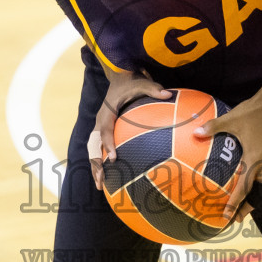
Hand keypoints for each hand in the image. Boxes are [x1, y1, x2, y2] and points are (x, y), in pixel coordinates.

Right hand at [90, 69, 169, 190]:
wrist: (120, 76)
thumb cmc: (131, 81)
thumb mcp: (143, 82)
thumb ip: (154, 89)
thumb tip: (168, 94)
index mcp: (107, 112)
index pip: (105, 131)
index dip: (108, 145)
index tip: (114, 159)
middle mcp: (100, 121)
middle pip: (94, 146)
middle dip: (96, 164)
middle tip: (101, 181)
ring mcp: (100, 127)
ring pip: (93, 150)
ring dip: (95, 167)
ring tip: (100, 185)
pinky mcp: (104, 130)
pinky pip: (100, 149)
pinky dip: (100, 162)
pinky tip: (108, 177)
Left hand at [195, 93, 261, 223]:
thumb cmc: (253, 112)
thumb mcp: (231, 120)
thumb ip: (213, 128)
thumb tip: (195, 133)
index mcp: (255, 159)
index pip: (245, 187)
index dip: (236, 203)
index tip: (228, 215)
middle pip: (259, 193)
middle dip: (248, 207)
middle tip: (237, 218)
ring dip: (255, 197)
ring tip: (244, 206)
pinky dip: (257, 185)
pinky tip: (248, 183)